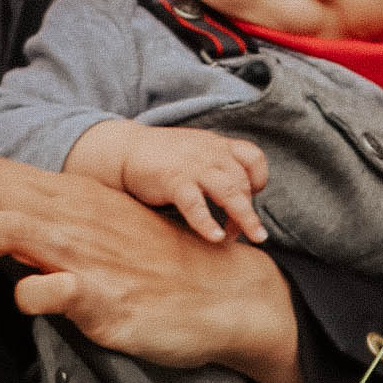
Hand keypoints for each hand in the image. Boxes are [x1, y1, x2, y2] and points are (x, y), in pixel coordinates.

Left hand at [0, 152, 303, 382]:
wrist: (220, 293)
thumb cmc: (156, 265)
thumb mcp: (97, 229)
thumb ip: (48, 224)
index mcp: (69, 196)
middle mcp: (72, 215)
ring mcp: (86, 254)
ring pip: (3, 227)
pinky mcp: (101, 297)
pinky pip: (45, 291)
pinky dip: (23, 296)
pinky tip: (27, 300)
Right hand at [67, 114, 271, 246]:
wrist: (123, 150)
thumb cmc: (161, 158)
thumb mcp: (195, 154)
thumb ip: (216, 170)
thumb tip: (234, 204)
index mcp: (217, 146)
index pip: (252, 157)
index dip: (259, 179)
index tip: (254, 197)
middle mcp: (210, 153)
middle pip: (243, 181)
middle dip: (250, 210)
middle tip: (256, 234)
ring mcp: (192, 165)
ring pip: (228, 191)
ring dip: (244, 216)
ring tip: (253, 237)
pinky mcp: (173, 179)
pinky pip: (196, 203)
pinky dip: (207, 221)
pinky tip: (215, 237)